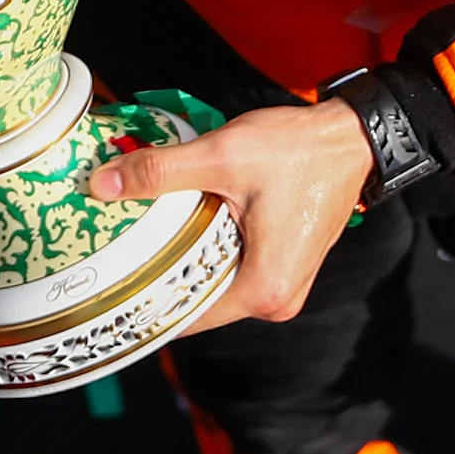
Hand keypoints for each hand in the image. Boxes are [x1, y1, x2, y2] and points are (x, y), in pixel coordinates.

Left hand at [88, 99, 371, 331]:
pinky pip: (233, 269)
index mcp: (262, 290)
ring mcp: (284, 287)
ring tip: (144, 235)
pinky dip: (208, 251)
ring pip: (215, 283)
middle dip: (160, 275)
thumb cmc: (297, 150)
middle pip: (199, 300)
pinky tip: (184, 225)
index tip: (106, 283)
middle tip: (117, 251)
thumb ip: (161, 172)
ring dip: (184, 260)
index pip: (184, 315)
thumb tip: (103, 185)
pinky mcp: (285, 267)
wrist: (351, 138)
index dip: (143, 299)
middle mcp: (276, 301)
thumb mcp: (221, 157)